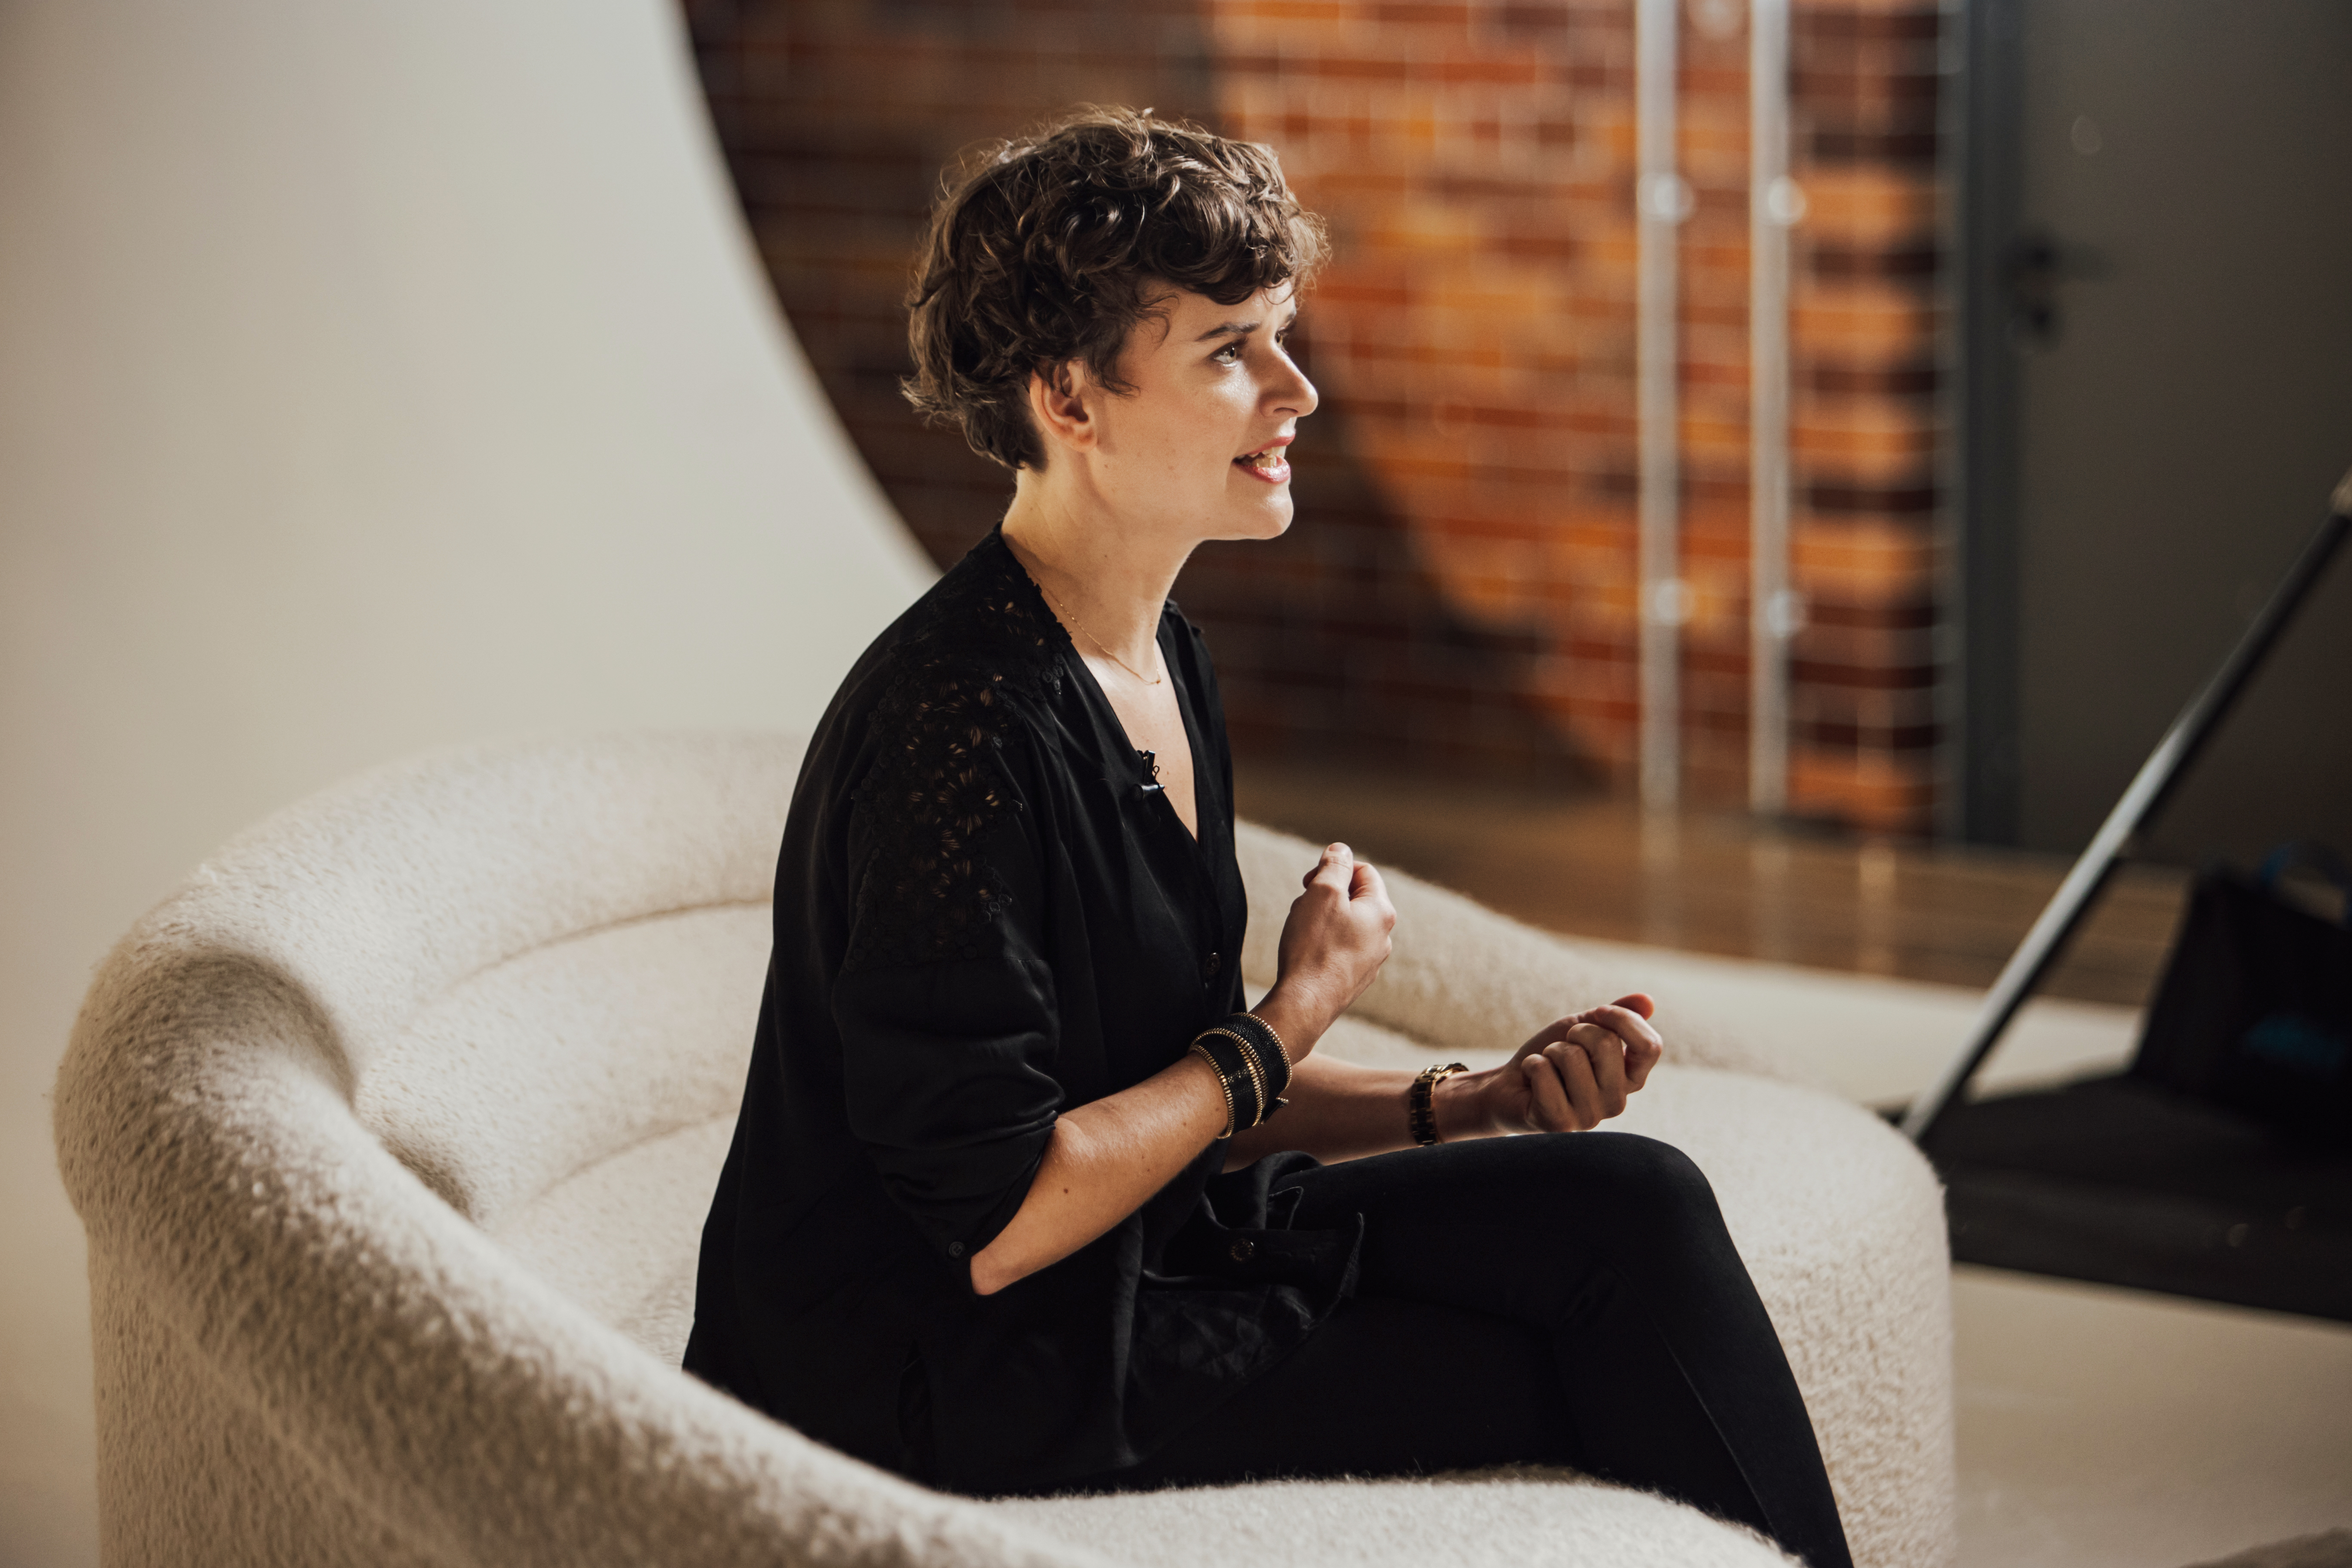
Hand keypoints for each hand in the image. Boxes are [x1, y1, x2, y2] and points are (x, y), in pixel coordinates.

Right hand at [1254, 843, 1395, 1058]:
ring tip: (1301, 932)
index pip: (1363, 871)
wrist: (1305, 1003)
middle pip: (1353, 898)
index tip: (1309, 881)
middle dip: (1324, 896)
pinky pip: (1338, 949)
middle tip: (1303, 906)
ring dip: (1320, 920)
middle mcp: (1383, 937)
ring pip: (1344, 924)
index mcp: (1382, 912)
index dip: (1334, 869)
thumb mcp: (1322, 892)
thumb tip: (1341, 850)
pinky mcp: (1353, 980)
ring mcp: (1370, 961)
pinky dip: (1321, 944)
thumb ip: (1334, 866)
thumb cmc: (1314, 947)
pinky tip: (1305, 954)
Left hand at [1441, 995, 1663, 1136]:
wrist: (1508, 1085)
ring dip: (1550, 1051)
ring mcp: (1589, 1117)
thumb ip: (1617, 1017)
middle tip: (1561, 1049)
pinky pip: (1544, 1073)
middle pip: (1607, 1043)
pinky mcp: (1559, 1124)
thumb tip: (1648, 1001)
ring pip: (1572, 1056)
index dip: (1622, 1019)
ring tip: (1547, 1067)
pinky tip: (1532, 1082)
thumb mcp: (1584, 1029)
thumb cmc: (1551, 1057)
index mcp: (1630, 1080)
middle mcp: (1616, 1102)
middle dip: (1575, 1033)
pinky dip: (1531, 1065)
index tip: (1598, 1013)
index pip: (1650, 1047)